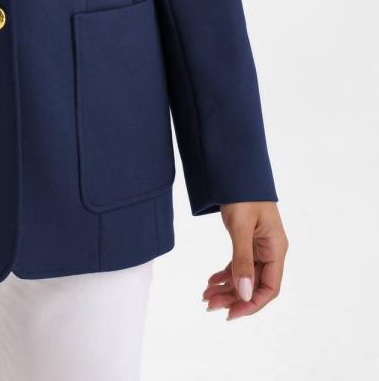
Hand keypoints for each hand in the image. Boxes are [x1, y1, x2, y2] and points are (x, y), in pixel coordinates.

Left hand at [203, 201, 287, 320]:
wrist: (235, 168)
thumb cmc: (243, 193)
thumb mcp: (241, 227)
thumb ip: (242, 260)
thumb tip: (245, 294)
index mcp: (276, 248)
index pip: (269, 288)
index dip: (251, 304)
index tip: (230, 313)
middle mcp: (270, 250)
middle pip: (255, 285)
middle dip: (234, 297)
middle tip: (210, 304)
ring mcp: (259, 245)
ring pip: (246, 276)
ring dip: (227, 288)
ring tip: (206, 296)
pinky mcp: (248, 240)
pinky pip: (239, 264)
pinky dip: (225, 274)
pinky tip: (211, 281)